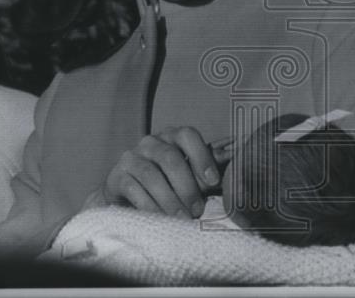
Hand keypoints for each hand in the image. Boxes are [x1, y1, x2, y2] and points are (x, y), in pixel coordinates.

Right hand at [88, 127, 230, 217]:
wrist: (128, 196)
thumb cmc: (168, 181)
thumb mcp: (190, 172)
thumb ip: (210, 164)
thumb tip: (237, 153)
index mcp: (172, 135)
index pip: (188, 135)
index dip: (202, 156)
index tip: (214, 182)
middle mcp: (151, 141)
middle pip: (170, 158)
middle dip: (187, 186)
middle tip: (198, 210)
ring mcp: (131, 156)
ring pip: (152, 175)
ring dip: (170, 200)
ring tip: (182, 219)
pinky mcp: (117, 176)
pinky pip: (134, 189)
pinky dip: (150, 206)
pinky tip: (161, 219)